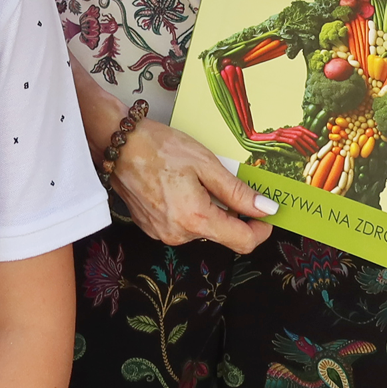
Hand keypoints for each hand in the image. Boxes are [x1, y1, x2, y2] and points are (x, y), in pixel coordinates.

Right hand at [110, 116, 278, 253]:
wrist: (120, 145)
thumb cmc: (160, 149)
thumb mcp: (207, 164)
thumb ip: (238, 192)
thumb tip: (266, 208)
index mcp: (196, 219)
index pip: (242, 242)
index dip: (260, 230)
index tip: (266, 214)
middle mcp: (178, 235)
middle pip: (221, 234)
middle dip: (230, 212)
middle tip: (225, 182)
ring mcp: (162, 234)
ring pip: (201, 229)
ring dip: (208, 209)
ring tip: (195, 179)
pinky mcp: (152, 228)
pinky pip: (182, 225)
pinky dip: (189, 210)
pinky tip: (179, 186)